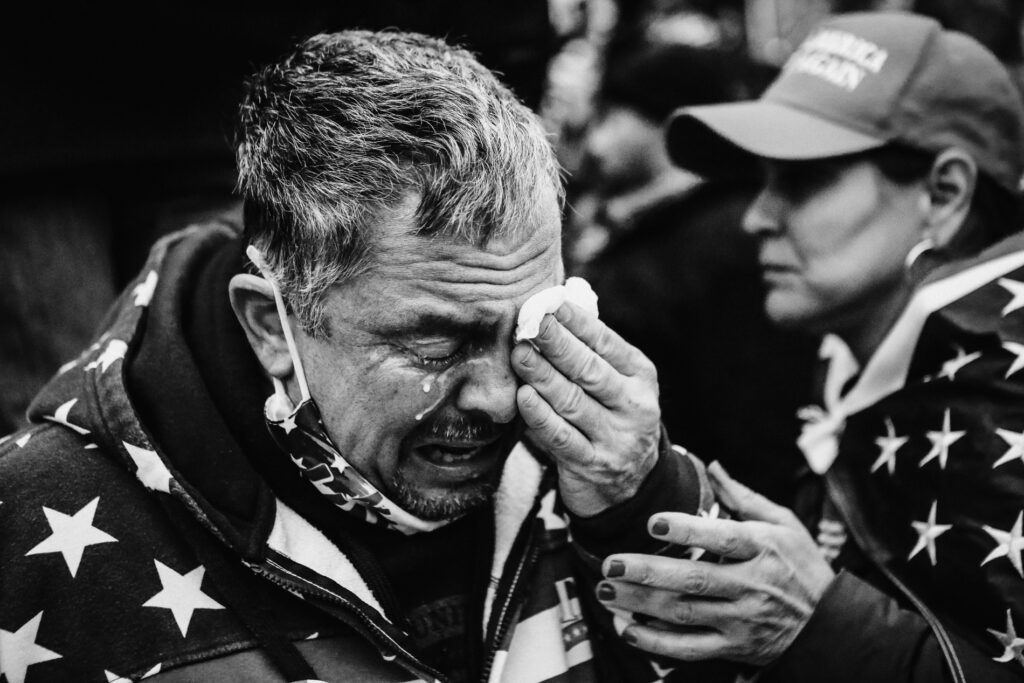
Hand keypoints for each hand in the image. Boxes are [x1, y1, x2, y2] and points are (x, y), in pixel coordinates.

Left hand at [511, 302, 659, 516]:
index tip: (551, 303)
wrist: (631, 486)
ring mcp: (616, 439)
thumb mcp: (618, 384)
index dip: (577, 322)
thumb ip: (592, 350)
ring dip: (542, 376)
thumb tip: (558, 303)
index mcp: (641, 377)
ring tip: (519, 354)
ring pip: (572, 402)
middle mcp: (634, 407)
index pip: (607, 343)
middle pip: (589, 370)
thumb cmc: (612, 417)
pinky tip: (523, 397)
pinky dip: (540, 416)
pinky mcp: (593, 465)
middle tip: (531, 323)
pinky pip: (561, 437)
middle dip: (557, 344)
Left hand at [596, 462, 833, 664]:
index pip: (722, 537)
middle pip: (693, 579)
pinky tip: (628, 628)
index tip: (653, 521)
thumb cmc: (802, 566)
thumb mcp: (784, 524)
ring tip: (606, 591)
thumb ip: (744, 497)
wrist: (829, 626)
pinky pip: (689, 648)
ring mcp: (740, 619)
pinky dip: (656, 642)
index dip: (687, 529)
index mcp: (762, 547)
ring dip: (641, 604)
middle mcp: (750, 584)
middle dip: (647, 572)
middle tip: (611, 564)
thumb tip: (712, 466)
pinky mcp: (733, 646)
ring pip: (684, 613)